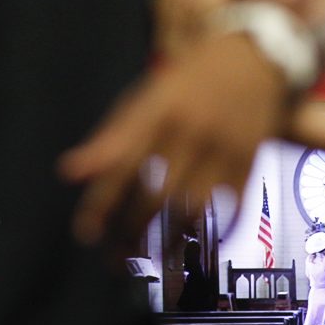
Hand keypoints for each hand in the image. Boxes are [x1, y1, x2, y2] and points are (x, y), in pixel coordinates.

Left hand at [58, 33, 288, 245]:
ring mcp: (223, 149)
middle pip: (154, 196)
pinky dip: (209, 235)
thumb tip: (71, 175)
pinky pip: (228, 211)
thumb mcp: (145, 99)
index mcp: (156, 112)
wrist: (253, 59)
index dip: (100, 205)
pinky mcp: (249, 163)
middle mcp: (189, 131)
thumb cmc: (188, 84)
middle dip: (131, 234)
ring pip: (191, 211)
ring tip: (148, 264)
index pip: (120, 166)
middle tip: (116, 259)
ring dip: (167, 246)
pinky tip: (191, 251)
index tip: (87, 235)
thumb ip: (112, 138)